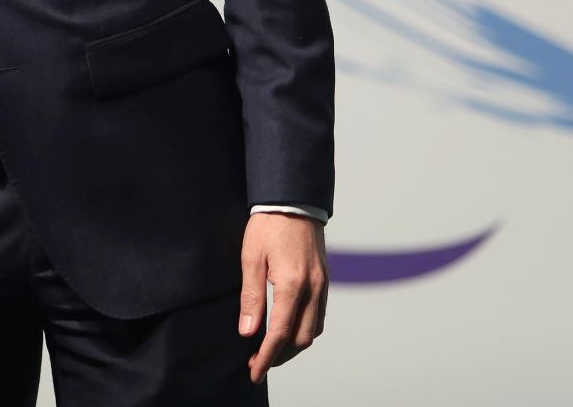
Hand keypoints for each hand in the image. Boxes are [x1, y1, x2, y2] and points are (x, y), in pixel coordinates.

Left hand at [240, 211, 327, 381]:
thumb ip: (251, 297)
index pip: (279, 333)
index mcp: (291, 284)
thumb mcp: (250, 258)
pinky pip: (319, 315)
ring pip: (314, 330)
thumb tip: (248, 332)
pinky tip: (289, 330)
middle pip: (300, 339)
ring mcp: (322, 284)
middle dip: (280, 356)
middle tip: (258, 363)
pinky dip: (305, 330)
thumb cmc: (267, 226)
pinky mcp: (324, 279)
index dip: (266, 357)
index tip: (254, 371)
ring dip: (294, 346)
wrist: (293, 200)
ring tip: (271, 351)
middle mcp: (312, 288)